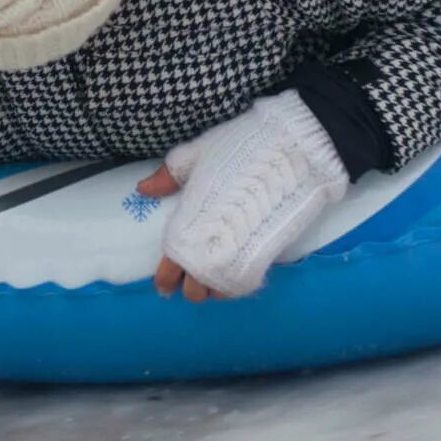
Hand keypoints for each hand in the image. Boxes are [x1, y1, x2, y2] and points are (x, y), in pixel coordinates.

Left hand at [137, 92, 348, 300]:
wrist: (297, 151)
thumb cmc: (244, 146)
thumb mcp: (201, 152)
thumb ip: (171, 174)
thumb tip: (144, 189)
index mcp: (192, 219)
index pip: (171, 263)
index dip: (165, 278)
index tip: (163, 284)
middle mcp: (213, 245)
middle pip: (193, 289)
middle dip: (189, 286)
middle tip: (189, 277)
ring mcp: (241, 254)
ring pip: (218, 294)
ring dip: (211, 289)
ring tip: (211, 277)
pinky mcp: (267, 256)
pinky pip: (243, 286)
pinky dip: (233, 286)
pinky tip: (231, 275)